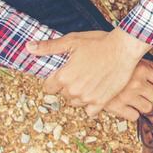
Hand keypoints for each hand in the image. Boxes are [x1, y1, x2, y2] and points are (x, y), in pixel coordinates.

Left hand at [27, 27, 149, 116]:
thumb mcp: (71, 41)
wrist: (124, 49)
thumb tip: (28, 47)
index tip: (62, 74)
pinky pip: (89, 111)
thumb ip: (48, 47)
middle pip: (63, 95)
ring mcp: (88, 98)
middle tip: (79, 73)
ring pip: (75, 102)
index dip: (54, 80)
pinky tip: (95, 91)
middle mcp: (73, 90)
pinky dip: (90, 104)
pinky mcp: (101, 102)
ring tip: (88, 80)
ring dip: (78, 95)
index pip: (48, 88)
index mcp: (63, 77)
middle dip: (67, 86)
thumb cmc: (98, 42)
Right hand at [104, 59, 152, 121]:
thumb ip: (151, 62)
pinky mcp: (116, 106)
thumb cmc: (108, 56)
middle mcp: (136, 83)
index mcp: (141, 69)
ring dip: (143, 104)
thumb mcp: (130, 56)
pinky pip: (133, 116)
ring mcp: (127, 96)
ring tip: (135, 99)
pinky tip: (126, 106)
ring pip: (147, 107)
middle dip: (151, 95)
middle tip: (144, 92)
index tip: (150, 82)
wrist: (85, 65)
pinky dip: (131, 113)